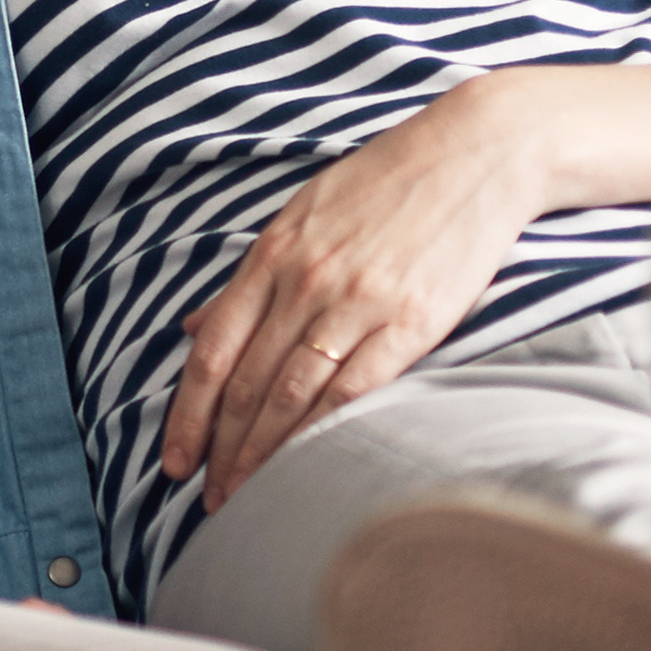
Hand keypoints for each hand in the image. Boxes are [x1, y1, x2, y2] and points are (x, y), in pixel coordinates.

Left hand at [165, 76, 575, 499]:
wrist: (476, 152)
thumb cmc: (386, 182)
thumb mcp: (302, 214)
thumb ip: (248, 278)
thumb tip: (191, 326)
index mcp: (272, 255)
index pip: (213, 351)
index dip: (189, 413)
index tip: (174, 458)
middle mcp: (306, 281)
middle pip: (248, 385)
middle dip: (222, 449)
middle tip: (209, 498)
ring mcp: (358, 302)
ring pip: (294, 396)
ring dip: (265, 455)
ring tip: (249, 497)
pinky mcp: (413, 320)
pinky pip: (356, 390)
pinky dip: (324, 433)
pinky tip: (308, 467)